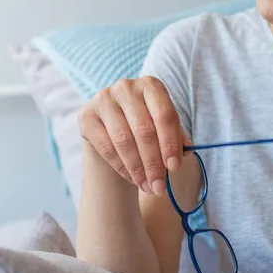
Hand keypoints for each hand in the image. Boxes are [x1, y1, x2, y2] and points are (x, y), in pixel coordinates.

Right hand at [78, 76, 189, 195]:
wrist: (113, 129)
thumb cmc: (146, 128)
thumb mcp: (164, 129)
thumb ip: (176, 138)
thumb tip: (186, 152)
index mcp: (151, 86)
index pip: (164, 115)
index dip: (170, 143)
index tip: (174, 168)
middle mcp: (126, 87)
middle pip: (144, 130)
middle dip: (154, 163)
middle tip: (160, 186)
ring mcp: (103, 99)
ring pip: (124, 140)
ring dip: (138, 169)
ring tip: (148, 187)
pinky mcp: (86, 115)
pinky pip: (106, 147)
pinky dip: (122, 167)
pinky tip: (132, 179)